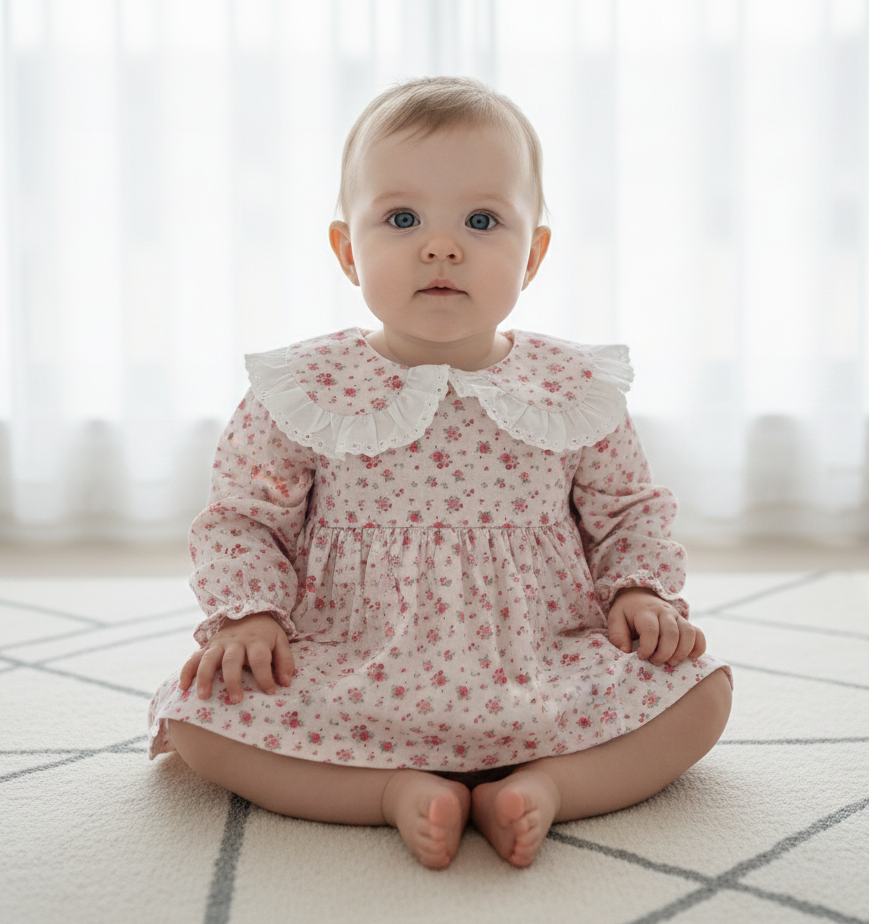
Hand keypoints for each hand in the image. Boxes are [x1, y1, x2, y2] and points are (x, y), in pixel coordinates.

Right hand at [179, 612, 294, 703]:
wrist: (248, 610)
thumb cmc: (266, 633)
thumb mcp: (281, 640)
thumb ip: (285, 661)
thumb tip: (286, 683)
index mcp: (256, 641)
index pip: (260, 659)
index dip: (265, 676)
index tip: (270, 692)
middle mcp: (236, 642)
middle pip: (232, 660)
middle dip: (233, 680)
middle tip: (236, 700)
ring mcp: (219, 644)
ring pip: (208, 659)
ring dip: (204, 677)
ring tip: (204, 696)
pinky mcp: (208, 647)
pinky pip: (194, 658)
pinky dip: (186, 671)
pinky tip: (183, 687)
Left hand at [607, 588, 705, 666]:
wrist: (639, 595)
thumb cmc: (627, 612)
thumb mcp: (615, 619)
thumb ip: (617, 635)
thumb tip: (626, 651)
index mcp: (645, 611)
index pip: (651, 630)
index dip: (648, 647)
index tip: (641, 656)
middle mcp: (664, 612)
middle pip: (671, 633)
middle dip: (665, 653)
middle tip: (655, 662)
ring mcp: (677, 616)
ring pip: (688, 633)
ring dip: (682, 652)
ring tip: (671, 662)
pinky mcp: (685, 622)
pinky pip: (698, 633)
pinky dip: (698, 647)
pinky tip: (689, 657)